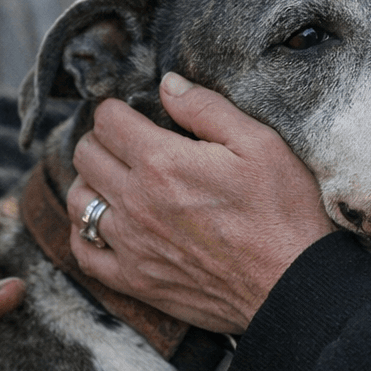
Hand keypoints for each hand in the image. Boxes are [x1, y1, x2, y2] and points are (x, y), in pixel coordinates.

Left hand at [68, 73, 335, 332]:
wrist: (292, 286)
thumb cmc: (283, 212)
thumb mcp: (260, 143)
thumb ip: (206, 109)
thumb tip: (167, 84)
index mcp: (162, 162)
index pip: (107, 121)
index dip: (118, 109)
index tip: (134, 112)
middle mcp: (136, 202)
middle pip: (86, 156)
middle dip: (102, 140)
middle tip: (128, 142)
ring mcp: (132, 245)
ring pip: (79, 203)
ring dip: (91, 184)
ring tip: (117, 179)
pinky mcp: (137, 281)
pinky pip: (85, 253)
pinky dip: (86, 234)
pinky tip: (108, 224)